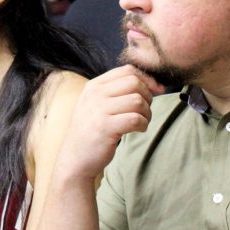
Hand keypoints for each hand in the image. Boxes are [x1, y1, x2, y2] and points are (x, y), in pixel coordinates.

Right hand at [54, 65, 163, 182]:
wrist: (74, 158)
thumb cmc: (91, 131)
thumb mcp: (96, 104)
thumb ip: (116, 92)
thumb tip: (151, 84)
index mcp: (94, 85)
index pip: (127, 70)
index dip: (146, 80)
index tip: (155, 92)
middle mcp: (95, 94)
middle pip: (134, 83)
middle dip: (147, 96)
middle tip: (144, 111)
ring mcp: (99, 110)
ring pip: (137, 101)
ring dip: (146, 113)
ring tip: (141, 122)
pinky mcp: (105, 127)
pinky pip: (136, 119)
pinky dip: (143, 125)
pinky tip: (138, 130)